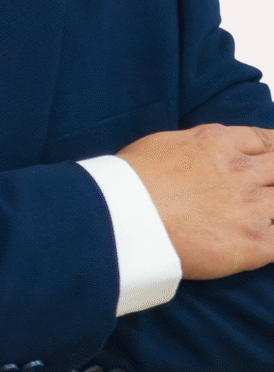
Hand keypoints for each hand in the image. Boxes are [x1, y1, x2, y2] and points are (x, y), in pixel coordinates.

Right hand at [117, 123, 273, 278]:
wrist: (124, 215)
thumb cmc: (131, 180)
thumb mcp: (165, 143)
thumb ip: (197, 146)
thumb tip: (204, 153)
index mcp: (218, 141)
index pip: (265, 139)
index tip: (272, 157)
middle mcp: (240, 170)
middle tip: (266, 188)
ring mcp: (250, 206)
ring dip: (273, 209)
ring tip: (257, 217)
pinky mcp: (254, 243)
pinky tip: (264, 244)